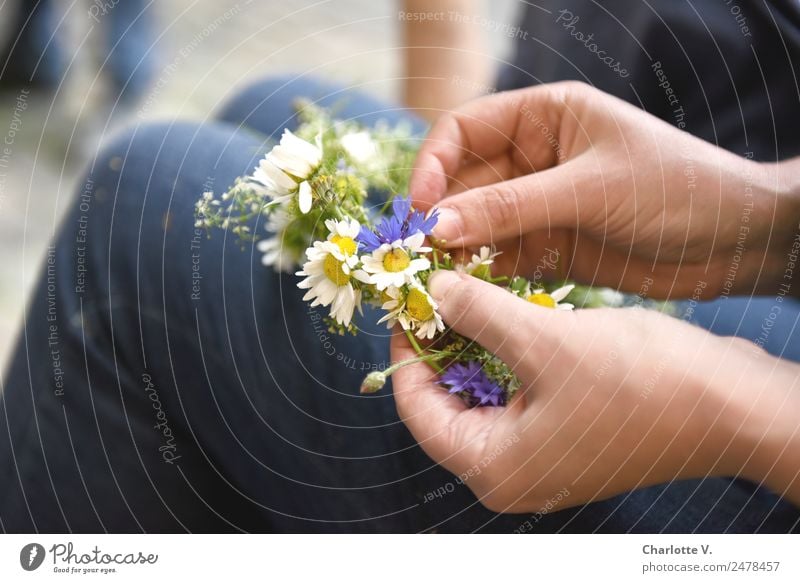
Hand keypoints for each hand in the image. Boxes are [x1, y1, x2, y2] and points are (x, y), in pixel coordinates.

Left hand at [391, 270, 799, 511]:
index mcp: (493, 467)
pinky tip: (507, 313)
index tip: (406, 302)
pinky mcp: (570, 434)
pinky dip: (509, 354)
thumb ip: (479, 313)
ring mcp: (543, 455)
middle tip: (436, 291)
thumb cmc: (642, 382)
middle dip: (440, 344)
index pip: (416, 409)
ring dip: (475, 344)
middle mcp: (512, 471)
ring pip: (485, 393)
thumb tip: (434, 290)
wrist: (737, 406)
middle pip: (448, 402)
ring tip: (467, 292)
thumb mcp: (545, 339)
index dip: (404, 351)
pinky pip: (519, 393)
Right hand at [410, 81, 798, 297]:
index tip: (419, 205)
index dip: (434, 164)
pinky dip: (482, 273)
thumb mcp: (591, 189)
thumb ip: (513, 206)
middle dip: (440, 216)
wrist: (737, 242)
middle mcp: (533, 158)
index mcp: (544, 117)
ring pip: (477, 224)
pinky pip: (501, 258)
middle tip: (418, 255)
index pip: (464, 130)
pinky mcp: (550, 248)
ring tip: (437, 277)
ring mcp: (539, 206)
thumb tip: (437, 223)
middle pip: (464, 183)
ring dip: (455, 249)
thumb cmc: (676, 189)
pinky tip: (468, 290)